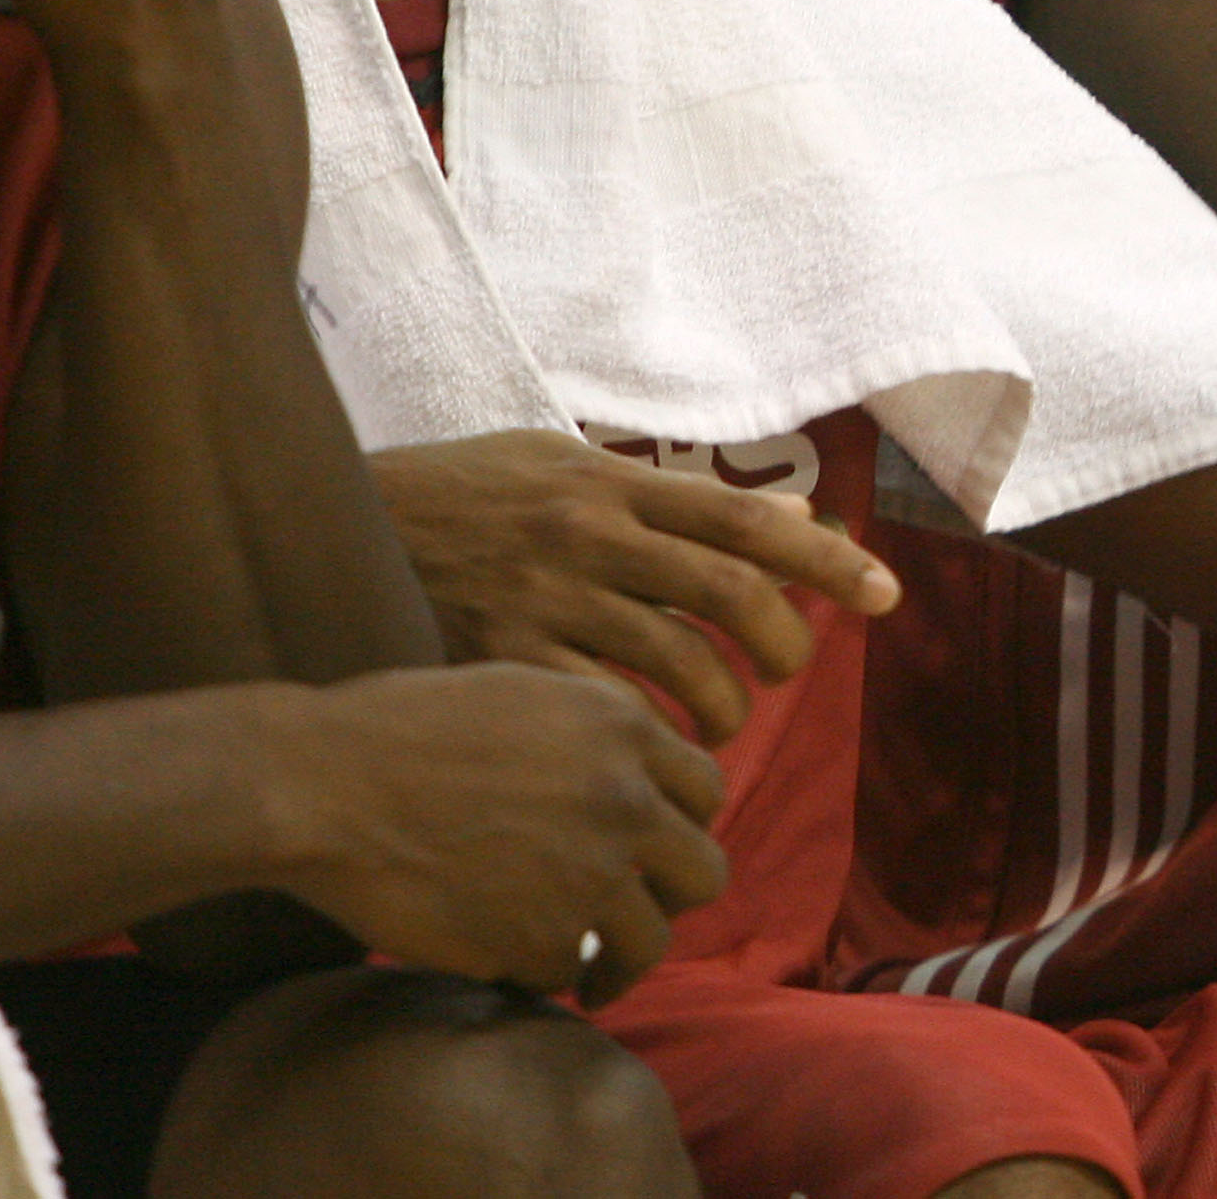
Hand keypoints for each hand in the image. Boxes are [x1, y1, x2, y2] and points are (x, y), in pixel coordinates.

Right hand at [263, 663, 730, 1008]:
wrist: (322, 781)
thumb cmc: (398, 728)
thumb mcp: (522, 691)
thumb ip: (594, 734)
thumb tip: (639, 778)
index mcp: (622, 726)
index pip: (704, 789)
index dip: (679, 824)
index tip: (652, 850)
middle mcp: (625, 797)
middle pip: (703, 871)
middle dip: (670, 897)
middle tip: (637, 914)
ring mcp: (591, 873)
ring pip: (650, 940)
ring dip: (620, 960)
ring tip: (594, 974)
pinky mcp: (543, 938)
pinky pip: (568, 972)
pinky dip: (543, 974)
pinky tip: (511, 963)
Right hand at [371, 430, 900, 744]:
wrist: (333, 525)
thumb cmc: (461, 496)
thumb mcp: (556, 464)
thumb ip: (655, 497)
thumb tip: (765, 522)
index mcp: (612, 483)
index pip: (749, 519)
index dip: (829, 561)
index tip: (884, 596)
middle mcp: (592, 534)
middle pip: (734, 594)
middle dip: (786, 643)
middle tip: (789, 670)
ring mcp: (548, 598)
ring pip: (682, 664)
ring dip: (725, 706)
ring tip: (722, 725)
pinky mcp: (505, 657)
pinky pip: (606, 711)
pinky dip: (647, 739)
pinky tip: (651, 753)